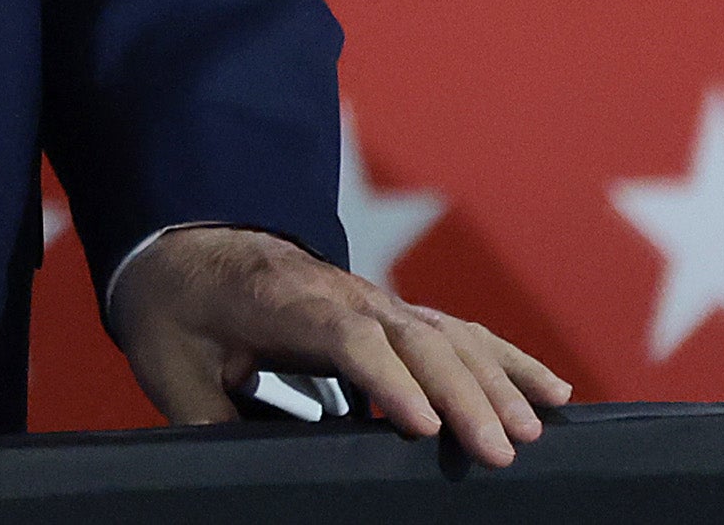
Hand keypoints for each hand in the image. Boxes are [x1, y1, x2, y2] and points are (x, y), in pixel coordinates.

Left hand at [107, 226, 569, 468]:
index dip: (387, 380)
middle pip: (413, 336)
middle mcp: (342, 292)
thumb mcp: (170, 368)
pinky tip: (552, 393)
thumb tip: (231, 477)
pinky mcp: (392, 312)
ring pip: (446, 333)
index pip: (346, 336)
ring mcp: (373, 297)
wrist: (185, 245)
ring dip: (494, 379)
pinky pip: (458, 332)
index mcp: (284, 301)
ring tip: (532, 431)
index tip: (422, 426)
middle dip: (461, 391)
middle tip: (499, 449)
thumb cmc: (177, 310)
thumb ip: (207, 421)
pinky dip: (507, 359)